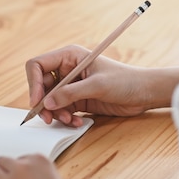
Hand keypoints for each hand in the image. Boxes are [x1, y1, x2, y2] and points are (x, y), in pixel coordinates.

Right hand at [25, 45, 178, 126]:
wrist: (145, 93)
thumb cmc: (125, 81)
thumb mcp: (97, 85)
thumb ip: (70, 93)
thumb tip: (47, 103)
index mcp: (69, 56)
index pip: (37, 65)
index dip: (33, 83)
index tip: (37, 101)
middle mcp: (66, 69)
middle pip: (41, 85)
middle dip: (43, 102)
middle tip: (48, 118)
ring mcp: (71, 84)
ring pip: (49, 100)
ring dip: (55, 113)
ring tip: (68, 120)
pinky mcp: (76, 99)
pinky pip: (60, 109)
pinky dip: (64, 117)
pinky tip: (76, 122)